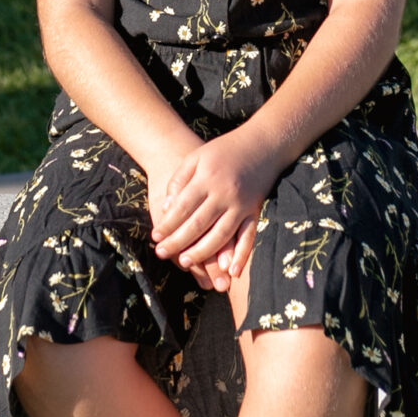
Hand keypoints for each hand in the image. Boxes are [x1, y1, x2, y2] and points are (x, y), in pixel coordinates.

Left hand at [150, 130, 277, 288]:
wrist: (262, 144)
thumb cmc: (224, 151)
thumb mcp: (197, 157)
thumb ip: (180, 180)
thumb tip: (168, 208)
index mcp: (207, 178)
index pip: (182, 207)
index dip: (167, 224)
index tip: (155, 237)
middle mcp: (224, 193)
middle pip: (198, 224)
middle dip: (178, 241)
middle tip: (162, 253)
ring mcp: (241, 205)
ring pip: (220, 235)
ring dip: (202, 252)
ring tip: (185, 263)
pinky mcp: (255, 212)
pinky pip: (248, 237)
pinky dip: (242, 255)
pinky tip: (231, 271)